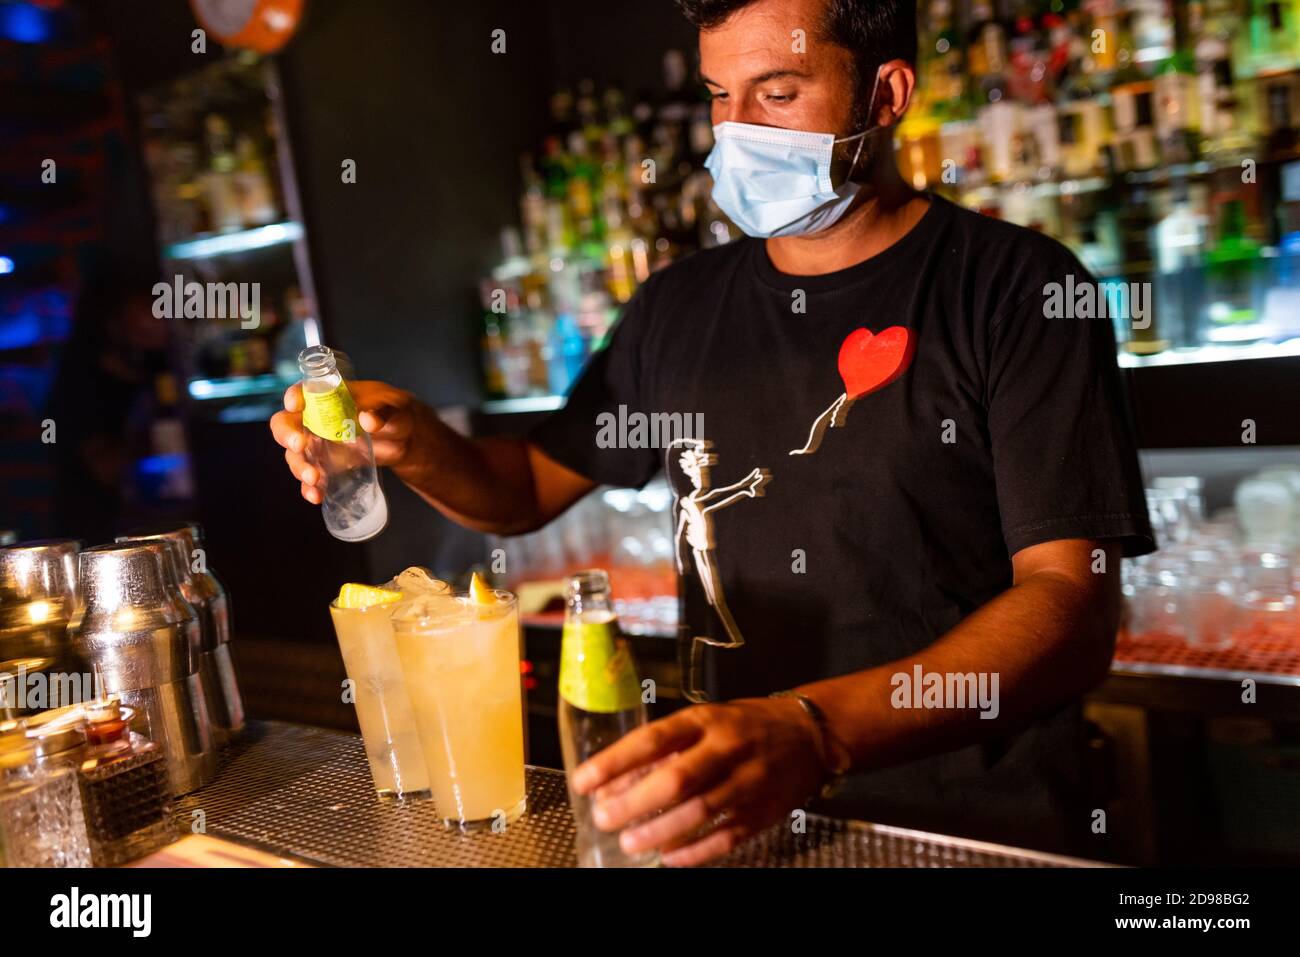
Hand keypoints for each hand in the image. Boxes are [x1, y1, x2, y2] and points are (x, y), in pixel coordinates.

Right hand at [268, 380, 426, 503]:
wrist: (407, 441)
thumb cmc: (397, 413)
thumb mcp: (395, 408)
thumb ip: (383, 412)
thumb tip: (368, 420)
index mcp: (330, 397)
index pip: (304, 391)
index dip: (295, 396)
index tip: (296, 405)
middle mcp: (317, 420)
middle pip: (286, 423)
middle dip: (287, 434)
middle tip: (299, 445)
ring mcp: (319, 445)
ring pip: (295, 455)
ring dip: (299, 467)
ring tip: (313, 478)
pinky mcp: (327, 467)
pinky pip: (310, 478)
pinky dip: (309, 488)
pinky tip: (315, 496)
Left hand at [570, 698, 826, 866]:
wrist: (809, 735)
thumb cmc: (745, 726)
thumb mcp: (703, 722)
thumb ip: (663, 750)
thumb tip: (615, 781)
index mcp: (705, 721)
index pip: (652, 739)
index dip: (615, 762)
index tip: (584, 780)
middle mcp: (726, 749)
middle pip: (676, 780)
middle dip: (634, 803)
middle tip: (604, 817)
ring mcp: (748, 781)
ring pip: (699, 812)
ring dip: (659, 832)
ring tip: (630, 843)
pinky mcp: (763, 811)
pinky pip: (725, 837)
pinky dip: (695, 852)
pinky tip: (670, 858)